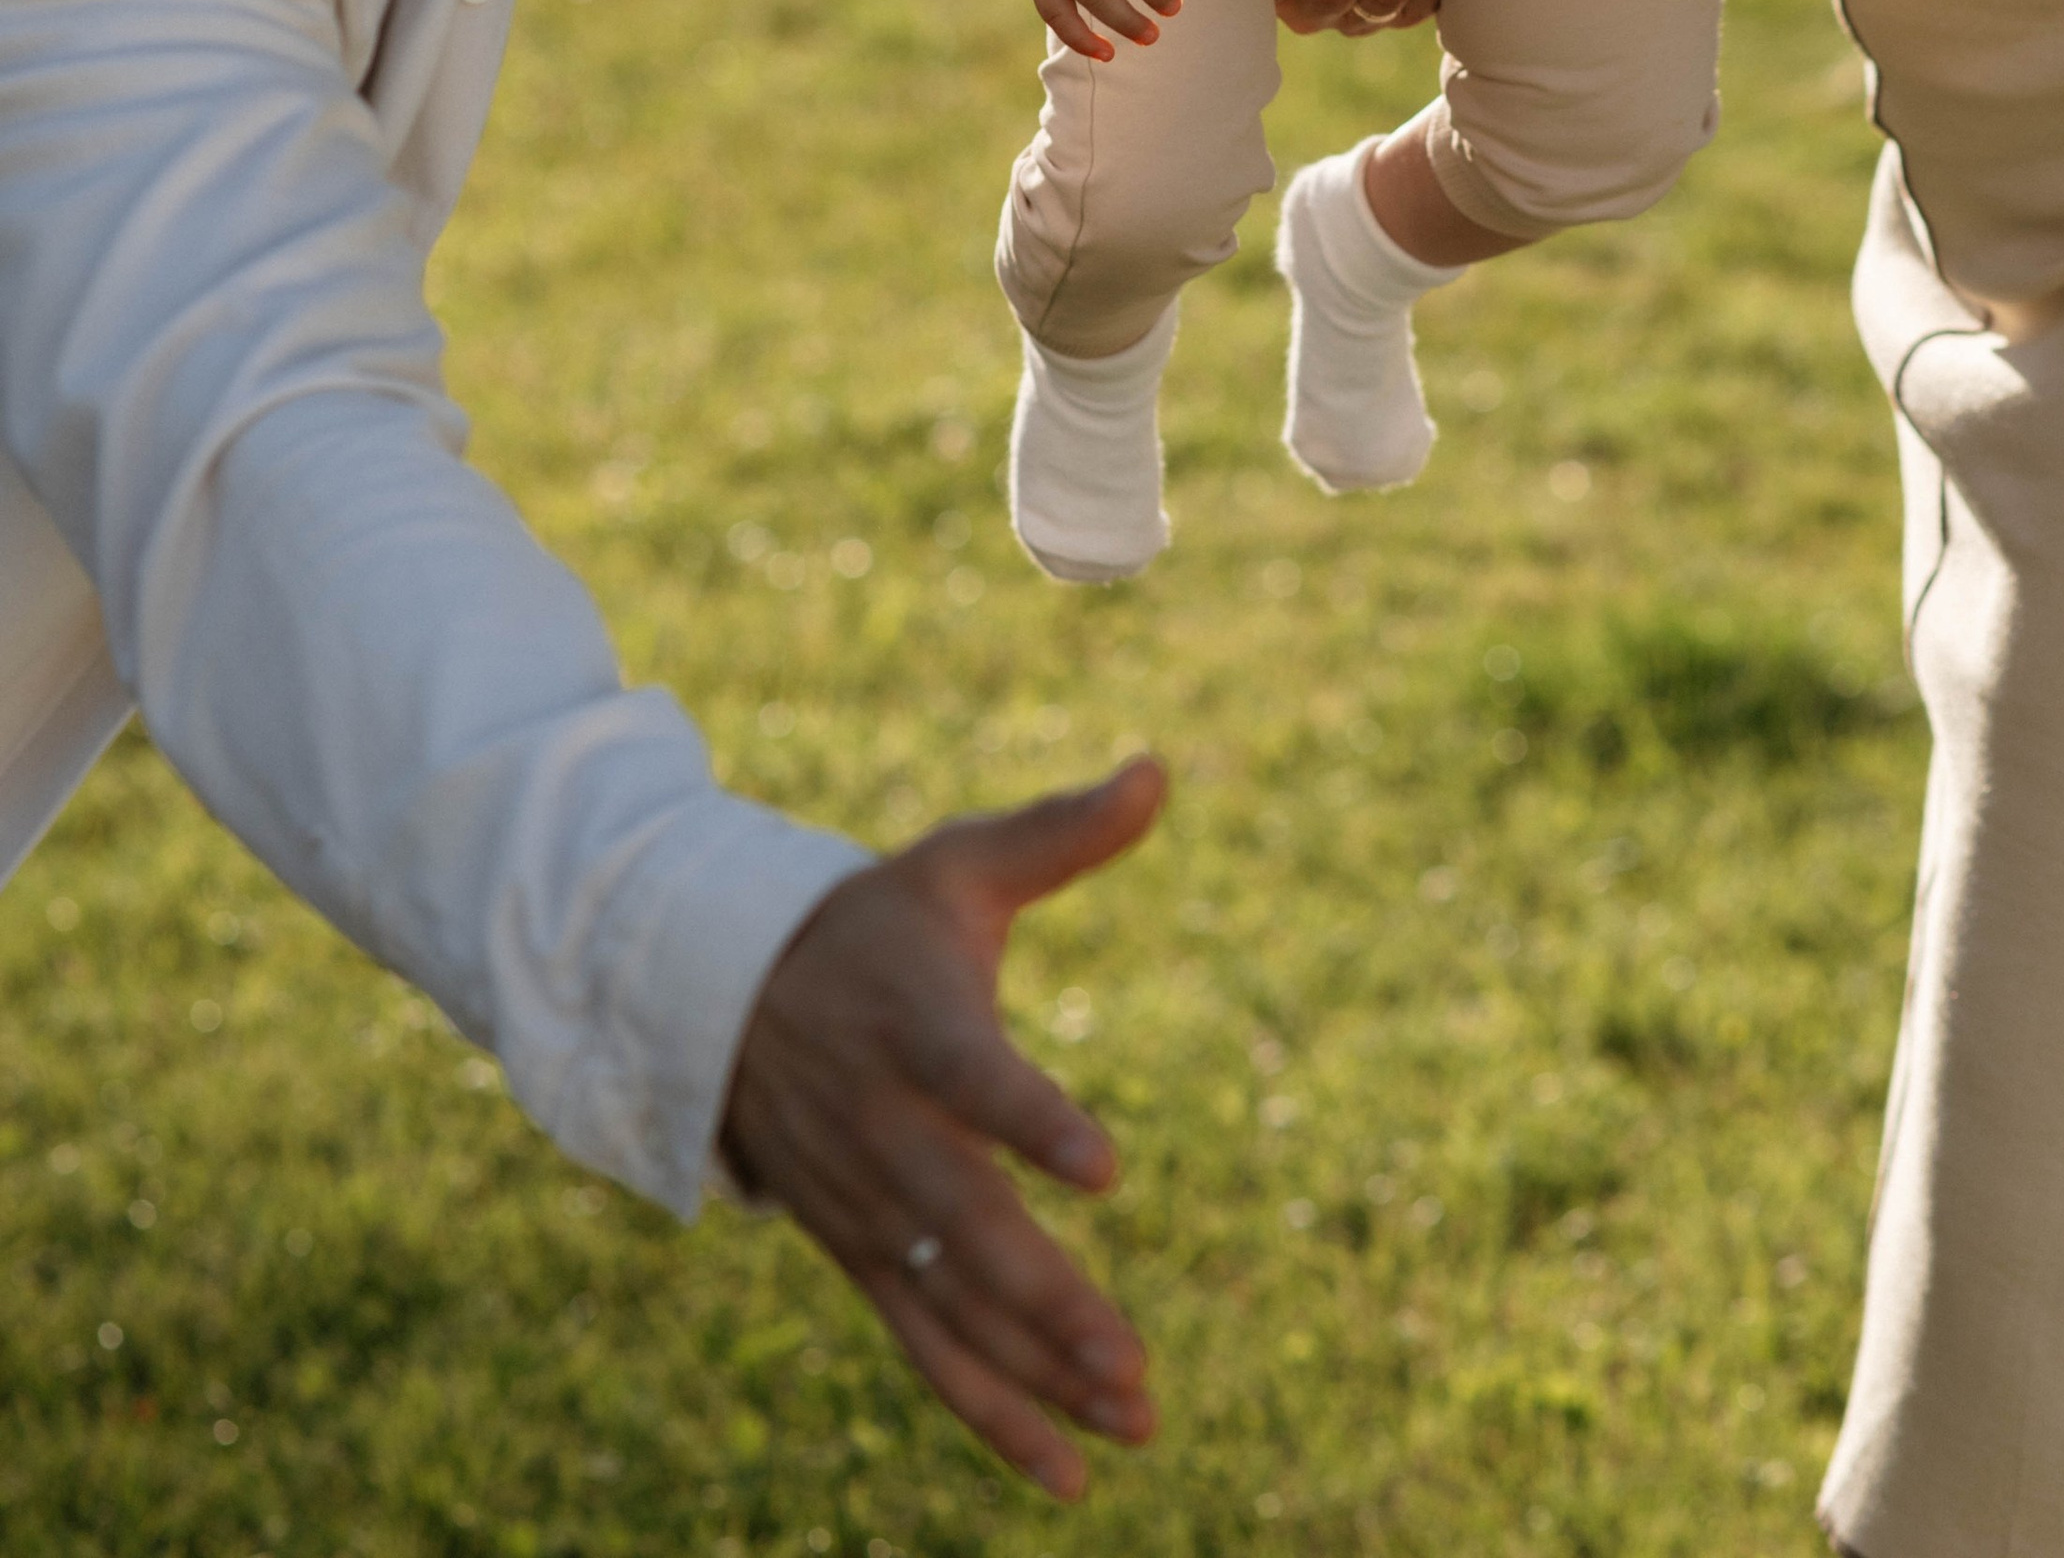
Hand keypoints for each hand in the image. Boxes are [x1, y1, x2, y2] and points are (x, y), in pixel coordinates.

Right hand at [721, 758, 1166, 1499]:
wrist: (726, 998)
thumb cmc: (873, 923)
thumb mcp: (957, 865)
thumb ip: (1060, 833)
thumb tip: (1157, 769)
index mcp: (916, 1027)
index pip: (978, 1078)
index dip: (1034, 1121)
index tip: (1105, 1166)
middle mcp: (887, 1132)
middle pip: (969, 1226)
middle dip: (1049, 1302)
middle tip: (1131, 1361)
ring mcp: (870, 1208)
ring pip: (953, 1306)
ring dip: (1037, 1373)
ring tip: (1130, 1420)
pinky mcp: (865, 1257)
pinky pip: (927, 1349)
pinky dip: (991, 1413)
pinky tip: (1067, 1473)